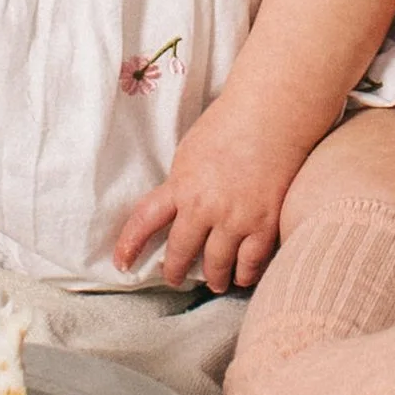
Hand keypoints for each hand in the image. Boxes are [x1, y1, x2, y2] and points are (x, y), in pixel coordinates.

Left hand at [112, 94, 298, 291]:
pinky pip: (251, 263)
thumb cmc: (230, 122)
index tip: (122, 264)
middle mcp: (204, 207)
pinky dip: (245, 274)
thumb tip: (177, 206)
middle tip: (175, 278)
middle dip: (175, 271)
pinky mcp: (264, 223)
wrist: (271, 112)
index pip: (144, 222)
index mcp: (181, 185)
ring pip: (216, 266)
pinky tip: (243, 275)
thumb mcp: (190, 152)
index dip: (130, 246)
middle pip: (180, 253)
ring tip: (215, 282)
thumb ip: (182, 183)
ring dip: (214, 278)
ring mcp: (235, 218)